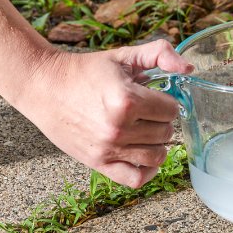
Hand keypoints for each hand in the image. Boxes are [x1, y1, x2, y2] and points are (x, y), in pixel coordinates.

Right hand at [19, 40, 192, 188]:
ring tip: (145, 129)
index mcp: (126, 100)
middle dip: (161, 120)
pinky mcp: (98, 163)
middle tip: (147, 111)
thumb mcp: (125, 56)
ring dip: (157, 142)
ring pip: (158, 155)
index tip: (154, 97)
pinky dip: (148, 170)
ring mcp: (108, 149)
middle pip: (166, 132)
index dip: (166, 101)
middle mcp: (118, 128)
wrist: (44, 87)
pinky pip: (136, 178)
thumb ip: (161, 54)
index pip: (172, 110)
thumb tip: (188, 69)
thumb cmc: (86, 71)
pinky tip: (146, 155)